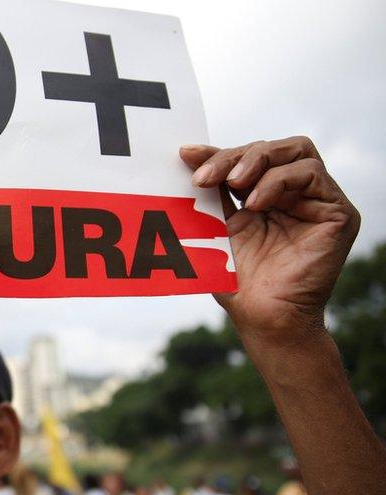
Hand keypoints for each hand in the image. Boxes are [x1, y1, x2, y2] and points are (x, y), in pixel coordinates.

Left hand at [179, 136, 359, 337]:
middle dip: (235, 156)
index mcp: (267, 196)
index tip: (185, 154)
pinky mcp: (339, 213)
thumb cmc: (237, 280)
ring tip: (232, 185)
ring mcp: (319, 202)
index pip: (247, 159)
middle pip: (273, 149)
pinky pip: (312, 174)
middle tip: (205, 177)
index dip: (218, 152)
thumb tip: (188, 155)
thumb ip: (212, 192)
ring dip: (257, 162)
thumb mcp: (218, 225)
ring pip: (296, 151)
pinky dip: (278, 181)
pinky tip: (254, 203)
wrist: (262, 316)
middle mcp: (296, 195)